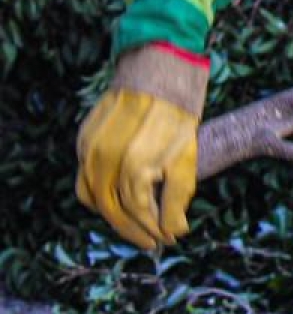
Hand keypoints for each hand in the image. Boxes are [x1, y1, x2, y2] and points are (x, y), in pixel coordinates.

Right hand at [75, 44, 207, 248]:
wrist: (158, 71)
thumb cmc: (178, 114)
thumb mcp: (188, 156)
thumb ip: (177, 198)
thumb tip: (174, 232)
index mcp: (134, 167)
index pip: (138, 213)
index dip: (153, 231)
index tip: (166, 240)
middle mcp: (106, 161)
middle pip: (112, 210)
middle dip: (132, 230)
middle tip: (150, 241)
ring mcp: (90, 150)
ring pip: (92, 197)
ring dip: (112, 215)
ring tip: (135, 225)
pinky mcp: (83, 140)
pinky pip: (84, 177)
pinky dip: (98, 194)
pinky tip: (117, 198)